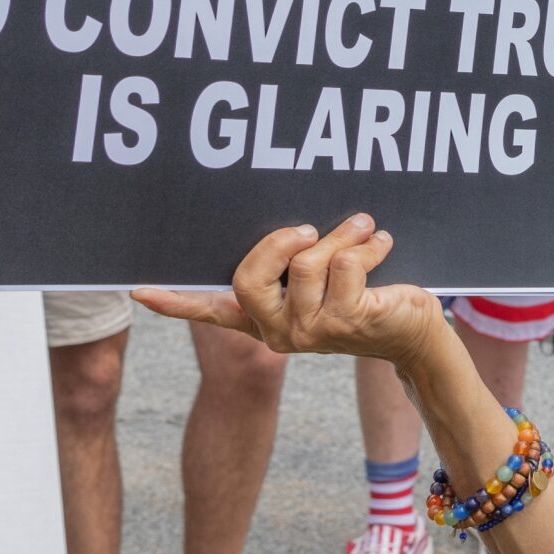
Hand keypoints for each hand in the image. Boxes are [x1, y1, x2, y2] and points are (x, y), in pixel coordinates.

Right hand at [134, 215, 441, 364]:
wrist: (416, 334)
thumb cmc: (368, 294)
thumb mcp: (324, 278)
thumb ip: (294, 259)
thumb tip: (286, 220)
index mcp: (266, 320)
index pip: (212, 312)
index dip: (175, 302)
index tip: (137, 290)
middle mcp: (280, 331)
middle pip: (249, 279)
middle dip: (279, 241)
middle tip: (310, 228)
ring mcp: (312, 331)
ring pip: (307, 262)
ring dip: (343, 234)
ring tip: (364, 228)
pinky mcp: (347, 321)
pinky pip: (343, 264)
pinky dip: (366, 245)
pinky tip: (382, 246)